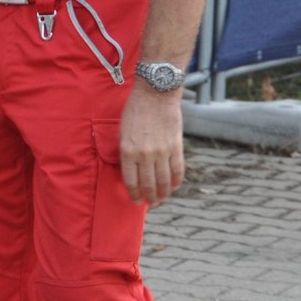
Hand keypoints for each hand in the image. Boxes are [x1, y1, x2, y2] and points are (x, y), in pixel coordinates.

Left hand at [119, 84, 184, 203]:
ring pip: (164, 181)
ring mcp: (162, 152)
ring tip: (161, 200)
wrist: (155, 95)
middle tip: (150, 204)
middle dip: (149, 198)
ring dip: (163, 194)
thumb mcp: (122, 131)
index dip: (133, 194)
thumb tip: (132, 171)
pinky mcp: (176, 147)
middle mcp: (145, 154)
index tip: (135, 201)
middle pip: (148, 185)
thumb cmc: (135, 111)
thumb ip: (127, 152)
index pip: (131, 181)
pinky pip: (178, 170)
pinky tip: (173, 187)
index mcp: (128, 150)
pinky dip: (176, 181)